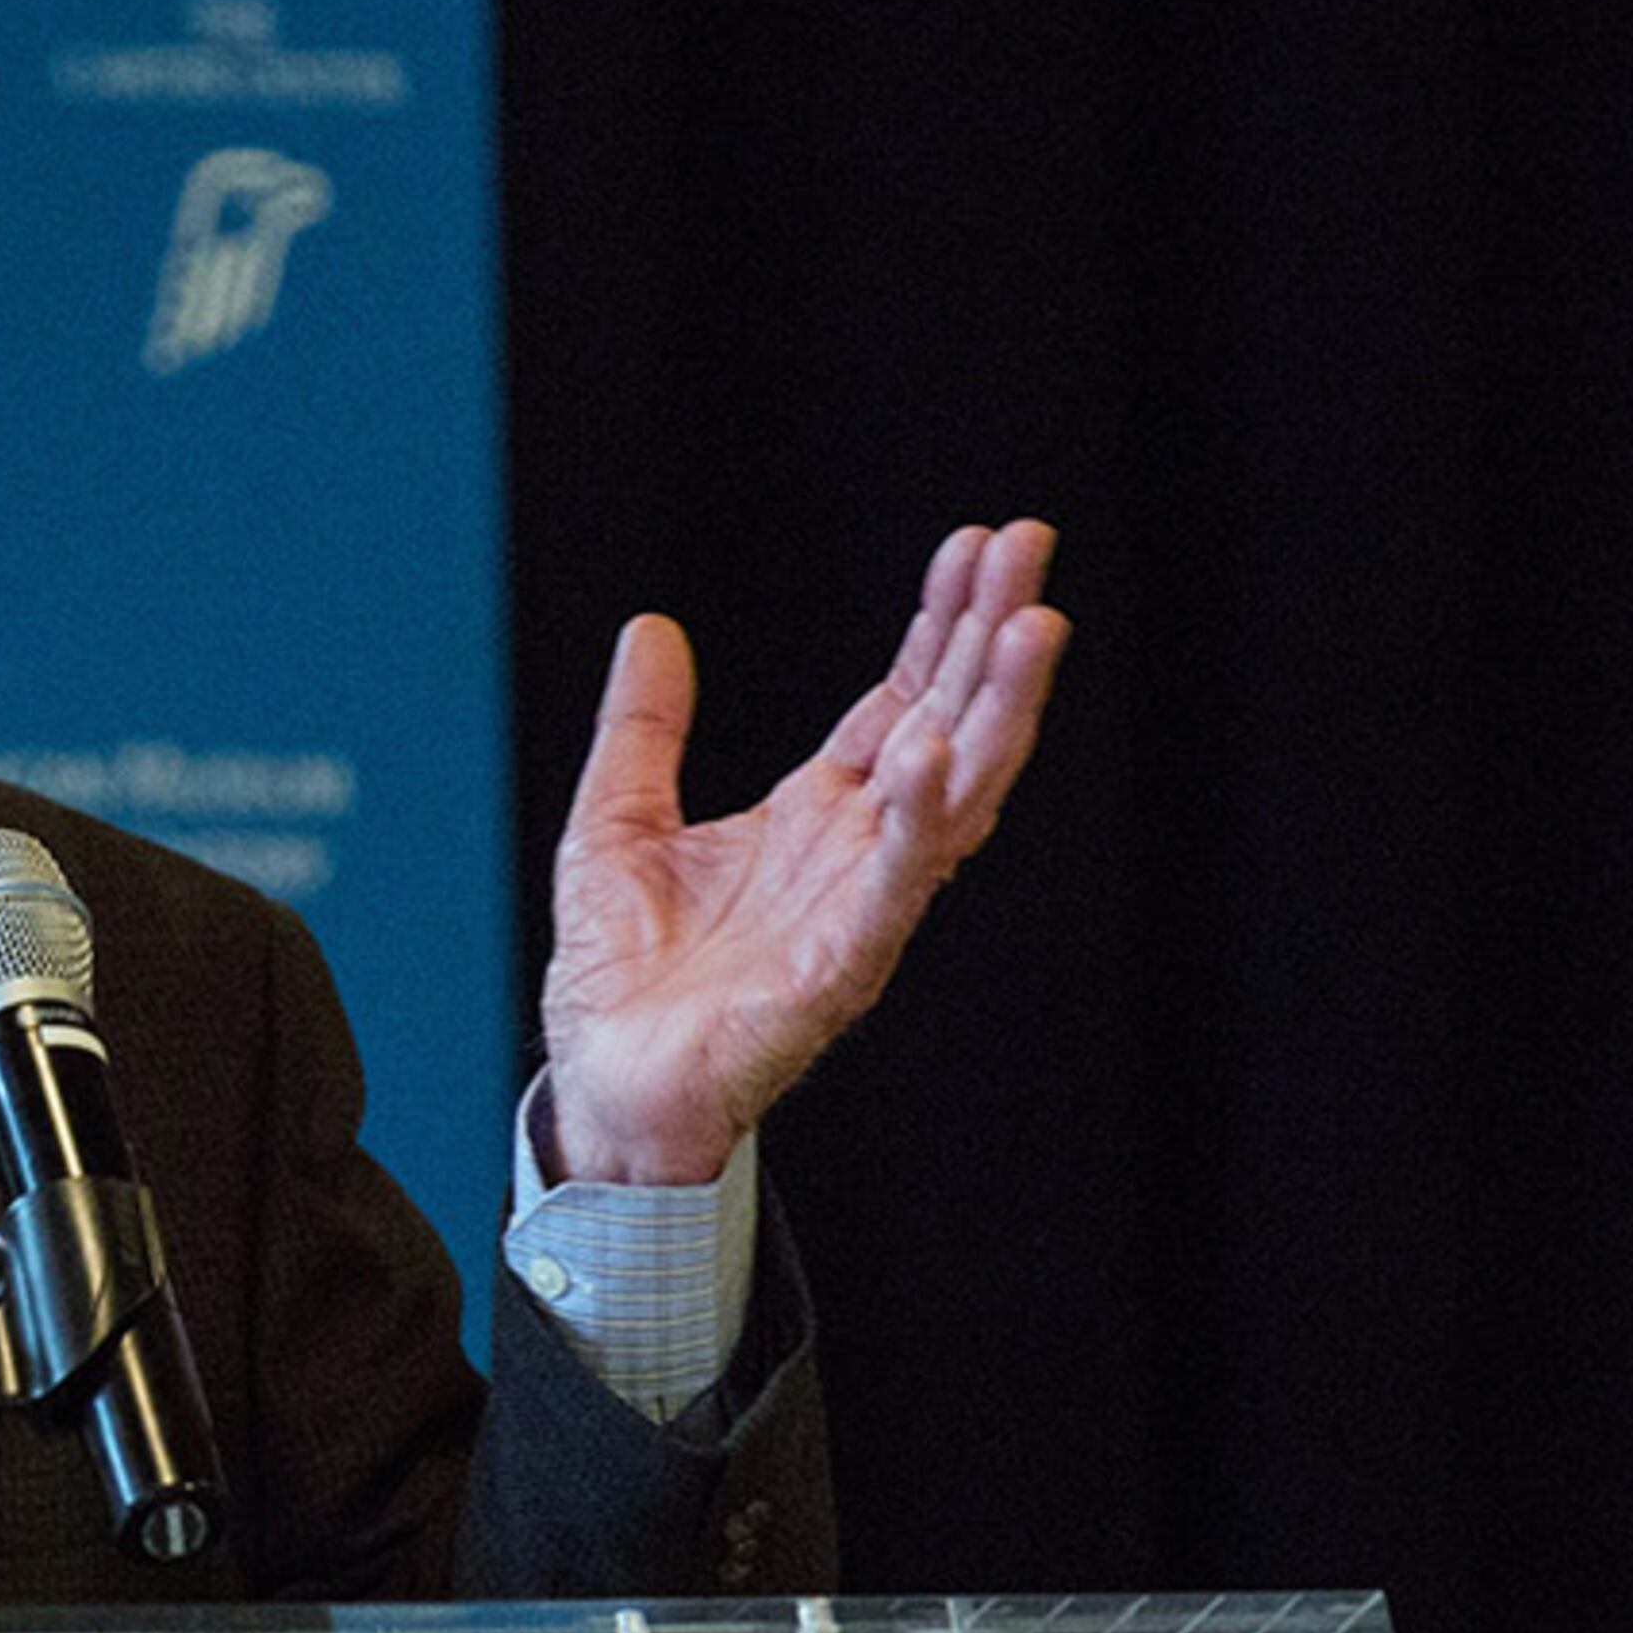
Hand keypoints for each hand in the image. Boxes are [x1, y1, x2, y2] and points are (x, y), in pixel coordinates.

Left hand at [538, 520, 1069, 1183]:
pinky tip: (932, 748)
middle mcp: (855, 854)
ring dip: (994, 712)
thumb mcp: (614, 818)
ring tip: (1029, 627)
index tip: (975, 546)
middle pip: (947, 725)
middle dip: (991, 638)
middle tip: (1030, 548)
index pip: (900, 701)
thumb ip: (642, 728)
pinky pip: (892, 886)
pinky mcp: (839, 968)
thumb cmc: (621, 975)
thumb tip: (651, 629)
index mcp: (815, 817)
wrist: (603, 1087)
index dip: (940, 625)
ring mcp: (858, 909)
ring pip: (953, 796)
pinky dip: (914, 817)